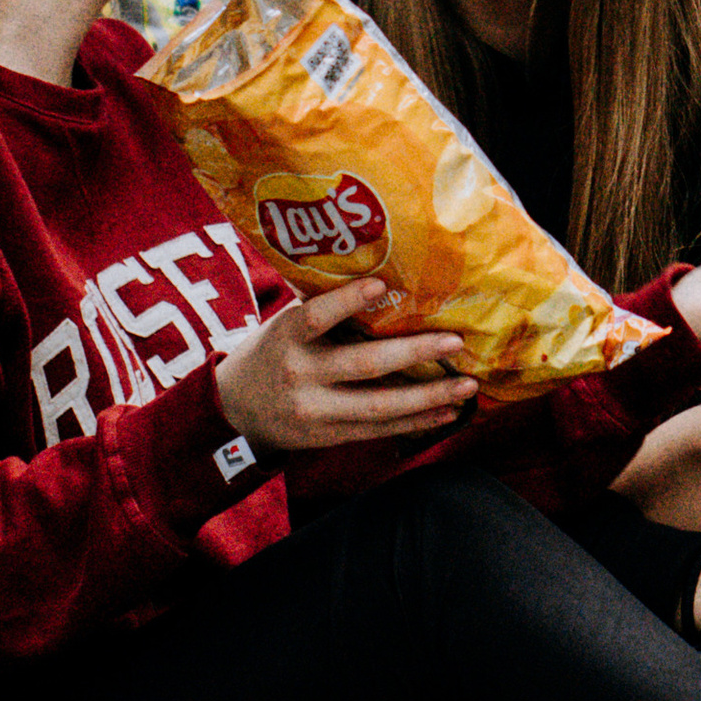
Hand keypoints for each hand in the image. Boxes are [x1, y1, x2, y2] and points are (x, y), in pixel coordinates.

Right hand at [214, 278, 477, 456]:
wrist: (233, 410)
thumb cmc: (271, 351)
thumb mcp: (282, 323)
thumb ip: (319, 304)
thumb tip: (372, 263)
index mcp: (286, 337)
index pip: (315, 316)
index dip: (346, 302)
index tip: (379, 284)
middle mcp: (299, 375)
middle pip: (363, 365)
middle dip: (414, 354)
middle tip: (455, 341)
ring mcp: (314, 412)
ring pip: (378, 407)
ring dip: (428, 397)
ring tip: (467, 386)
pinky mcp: (327, 437)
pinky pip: (378, 431)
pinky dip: (416, 423)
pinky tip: (447, 413)